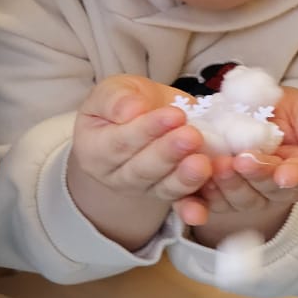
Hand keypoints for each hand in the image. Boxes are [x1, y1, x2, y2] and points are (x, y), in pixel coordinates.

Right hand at [70, 75, 211, 214]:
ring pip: (163, 187)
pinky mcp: (171, 196)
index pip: (118, 143)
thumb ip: (117, 99)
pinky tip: (202, 207)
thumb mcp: (114, 91)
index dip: (146, 130)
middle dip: (168, 154)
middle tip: (191, 137)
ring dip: (184, 178)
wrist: (147, 118)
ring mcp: (145, 189)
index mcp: (94, 150)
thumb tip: (131, 110)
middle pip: (142, 169)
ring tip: (203, 163)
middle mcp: (116, 176)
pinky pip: (182, 204)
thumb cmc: (127, 103)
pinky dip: (194, 207)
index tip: (174, 114)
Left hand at [187, 87, 297, 233]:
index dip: (297, 176)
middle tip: (243, 161)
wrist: (239, 108)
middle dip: (257, 175)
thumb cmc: (281, 109)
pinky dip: (199, 202)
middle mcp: (278, 187)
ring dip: (228, 184)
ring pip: (239, 198)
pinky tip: (190, 196)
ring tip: (218, 165)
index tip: (286, 175)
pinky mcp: (216, 196)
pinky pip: (207, 203)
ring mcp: (246, 194)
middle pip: (270, 189)